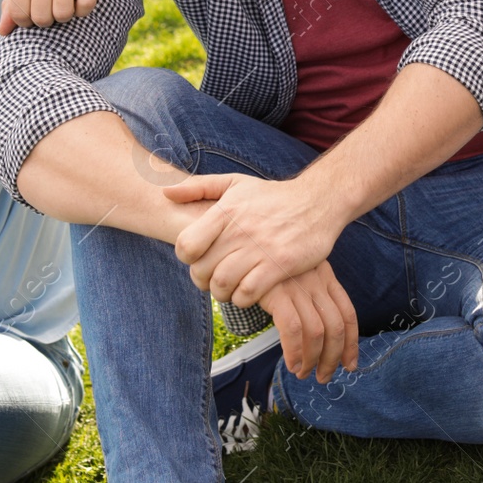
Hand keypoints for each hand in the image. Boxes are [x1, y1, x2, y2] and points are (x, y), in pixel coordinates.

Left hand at [0, 0, 106, 34]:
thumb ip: (12, 1)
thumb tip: (2, 31)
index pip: (19, 13)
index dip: (28, 21)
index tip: (36, 11)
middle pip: (41, 17)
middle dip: (48, 20)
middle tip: (53, 7)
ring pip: (63, 14)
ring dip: (67, 15)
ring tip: (67, 3)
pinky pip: (86, 5)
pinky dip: (84, 10)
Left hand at [165, 173, 344, 307]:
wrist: (317, 201)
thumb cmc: (271, 196)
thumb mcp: (235, 183)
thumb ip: (198, 187)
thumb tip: (164, 192)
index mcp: (226, 210)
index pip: (186, 245)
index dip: (187, 258)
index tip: (198, 258)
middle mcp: (240, 230)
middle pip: (202, 270)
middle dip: (202, 280)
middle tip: (212, 278)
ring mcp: (261, 249)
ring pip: (223, 285)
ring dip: (221, 293)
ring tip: (229, 287)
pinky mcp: (280, 265)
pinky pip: (248, 293)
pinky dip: (242, 299)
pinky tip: (248, 291)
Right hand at [260, 261, 359, 383]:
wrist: (243, 246)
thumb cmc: (268, 265)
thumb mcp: (297, 272)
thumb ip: (309, 294)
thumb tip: (319, 335)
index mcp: (326, 275)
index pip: (348, 313)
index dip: (351, 343)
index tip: (349, 364)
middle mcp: (316, 280)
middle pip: (335, 326)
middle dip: (332, 358)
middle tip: (324, 376)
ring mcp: (298, 286)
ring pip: (317, 332)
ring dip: (312, 360)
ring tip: (303, 373)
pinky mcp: (277, 292)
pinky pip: (293, 329)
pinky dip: (295, 352)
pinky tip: (291, 363)